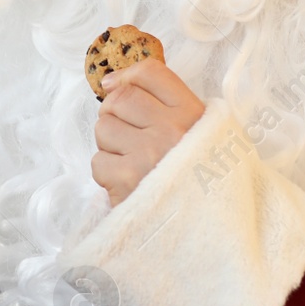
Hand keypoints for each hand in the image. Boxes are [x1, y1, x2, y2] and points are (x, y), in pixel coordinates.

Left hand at [91, 59, 205, 207]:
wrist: (206, 232)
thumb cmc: (202, 181)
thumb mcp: (206, 137)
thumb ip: (173, 108)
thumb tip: (114, 82)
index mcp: (194, 115)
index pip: (151, 73)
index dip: (126, 75)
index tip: (114, 84)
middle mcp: (172, 130)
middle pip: (120, 99)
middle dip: (113, 113)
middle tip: (123, 133)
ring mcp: (148, 155)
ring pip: (103, 128)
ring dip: (108, 144)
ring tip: (128, 160)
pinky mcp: (128, 182)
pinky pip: (98, 162)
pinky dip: (106, 172)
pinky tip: (125, 182)